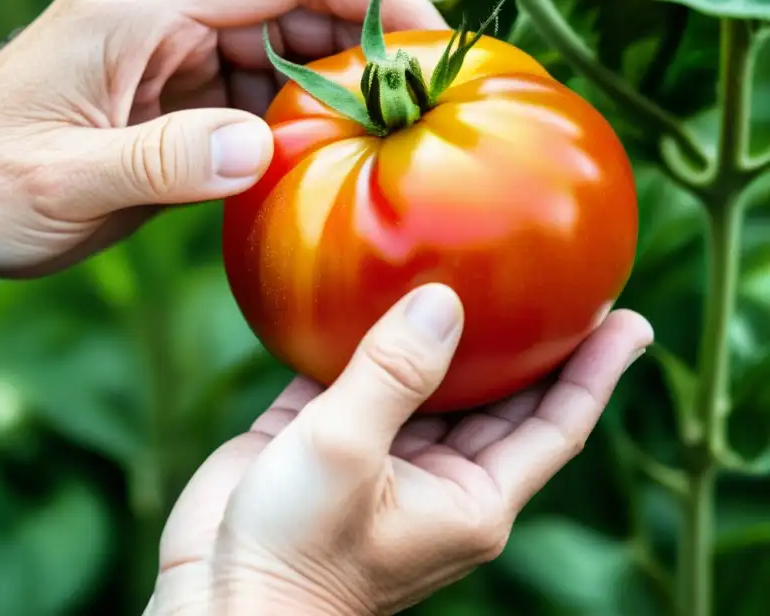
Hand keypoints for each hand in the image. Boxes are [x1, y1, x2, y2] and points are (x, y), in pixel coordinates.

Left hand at [0, 0, 443, 304]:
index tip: (434, 44)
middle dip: (363, 52)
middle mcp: (157, 12)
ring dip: (325, 95)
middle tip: (420, 117)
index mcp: (139, 7)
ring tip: (376, 148)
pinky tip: (308, 165)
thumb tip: (263, 148)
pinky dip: (282, 123)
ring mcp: (160, 49)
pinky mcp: (158, 90)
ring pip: (275, 52)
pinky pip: (243, 93)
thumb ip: (166, 163)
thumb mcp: (67, 184)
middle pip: (292, 5)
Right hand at [151, 285, 652, 615]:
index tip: (631, 321)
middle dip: (531, 342)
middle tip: (557, 277)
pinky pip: (357, 373)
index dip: (595, 372)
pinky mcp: (325, 436)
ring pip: (429, 379)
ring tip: (472, 266)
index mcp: (468, 496)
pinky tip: (367, 288)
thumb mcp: (348, 454)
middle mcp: (436, 474)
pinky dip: (364, 334)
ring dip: (447, 331)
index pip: (555, 424)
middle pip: (501, 396)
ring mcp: (381, 454)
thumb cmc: (295, 553)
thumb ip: (395, 372)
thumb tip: (443, 300)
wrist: (218, 599)